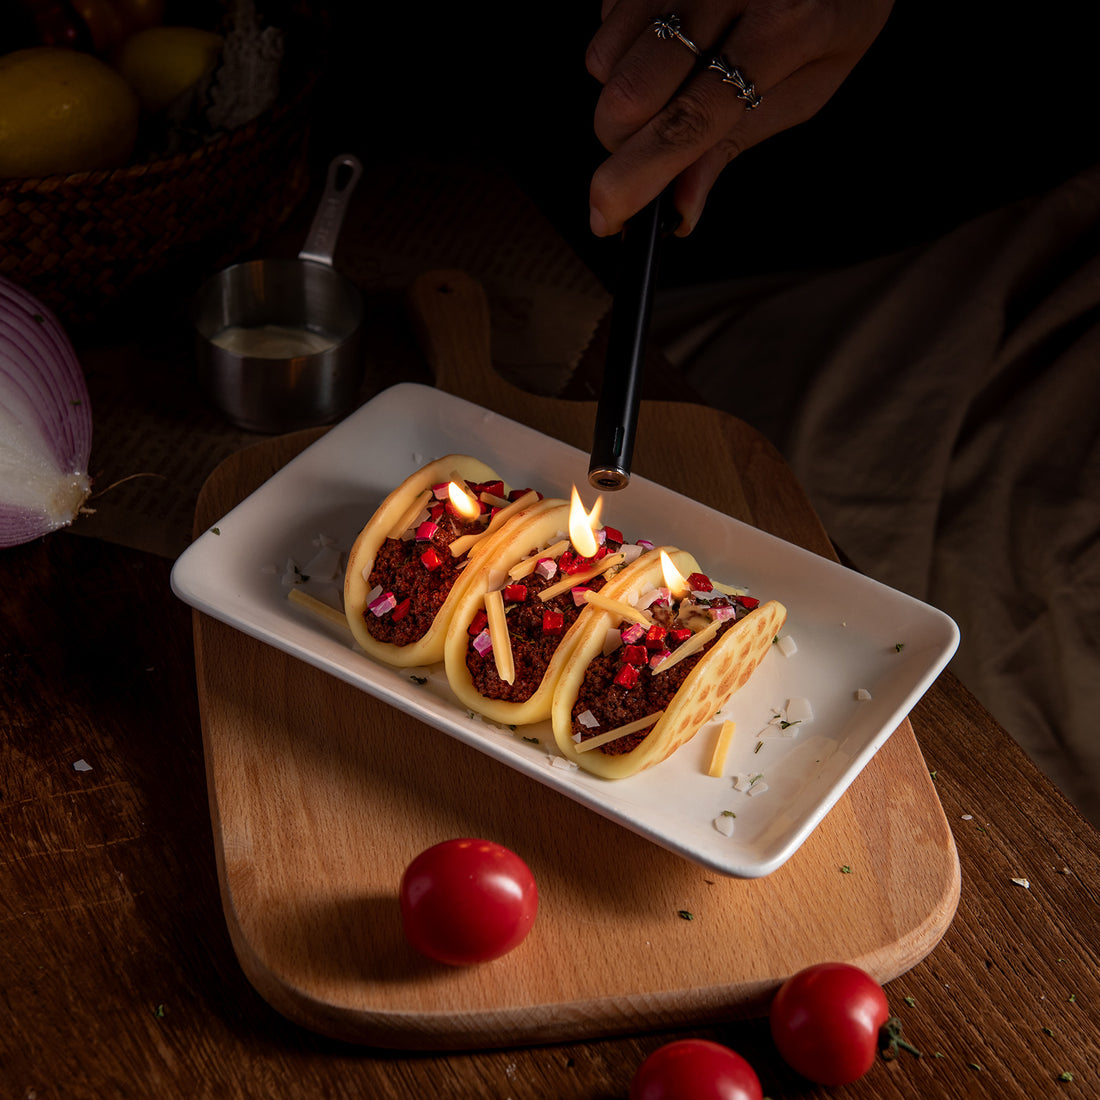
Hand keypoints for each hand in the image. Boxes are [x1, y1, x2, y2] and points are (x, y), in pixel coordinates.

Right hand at [586, 0, 892, 235]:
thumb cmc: (833, 9)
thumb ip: (737, 140)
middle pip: (627, 97)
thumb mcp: (809, 83)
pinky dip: (625, 48)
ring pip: (605, 63)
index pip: (689, 121)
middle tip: (649, 152)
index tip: (607, 215)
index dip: (639, 177)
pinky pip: (604, 23)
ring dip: (623, 96)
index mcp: (783, 27)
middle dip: (621, 145)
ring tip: (674, 80)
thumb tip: (680, 210)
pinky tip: (669, 40)